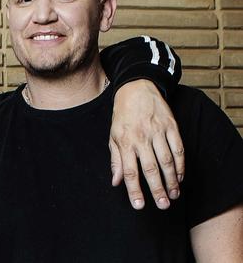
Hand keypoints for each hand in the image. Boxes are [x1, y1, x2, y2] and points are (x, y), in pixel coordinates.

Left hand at [109, 79, 184, 209]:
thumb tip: (116, 182)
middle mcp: (141, 138)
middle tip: (163, 206)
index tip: (139, 205)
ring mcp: (158, 132)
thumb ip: (116, 160)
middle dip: (157, 189)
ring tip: (174, 195)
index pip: (130, 171)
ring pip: (167, 161)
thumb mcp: (113, 136)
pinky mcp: (171, 126)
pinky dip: (181, 165)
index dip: (134, 190)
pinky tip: (180, 177)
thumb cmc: (122, 116)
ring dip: (172, 180)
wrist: (136, 88)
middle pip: (151, 169)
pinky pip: (179, 149)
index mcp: (125, 141)